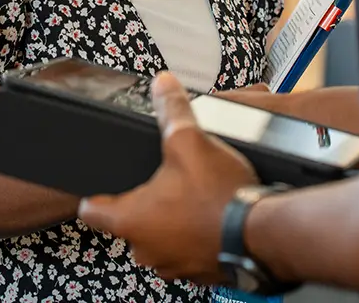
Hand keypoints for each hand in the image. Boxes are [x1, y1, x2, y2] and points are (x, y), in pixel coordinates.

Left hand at [78, 73, 258, 284]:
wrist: (266, 233)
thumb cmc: (221, 196)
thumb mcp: (190, 142)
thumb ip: (172, 111)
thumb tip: (162, 85)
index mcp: (131, 221)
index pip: (91, 211)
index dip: (96, 193)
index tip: (106, 185)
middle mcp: (147, 251)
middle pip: (130, 222)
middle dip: (144, 201)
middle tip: (164, 180)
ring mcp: (174, 266)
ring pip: (161, 238)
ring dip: (171, 220)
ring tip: (192, 196)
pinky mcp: (201, 274)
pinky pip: (188, 251)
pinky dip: (195, 236)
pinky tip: (212, 215)